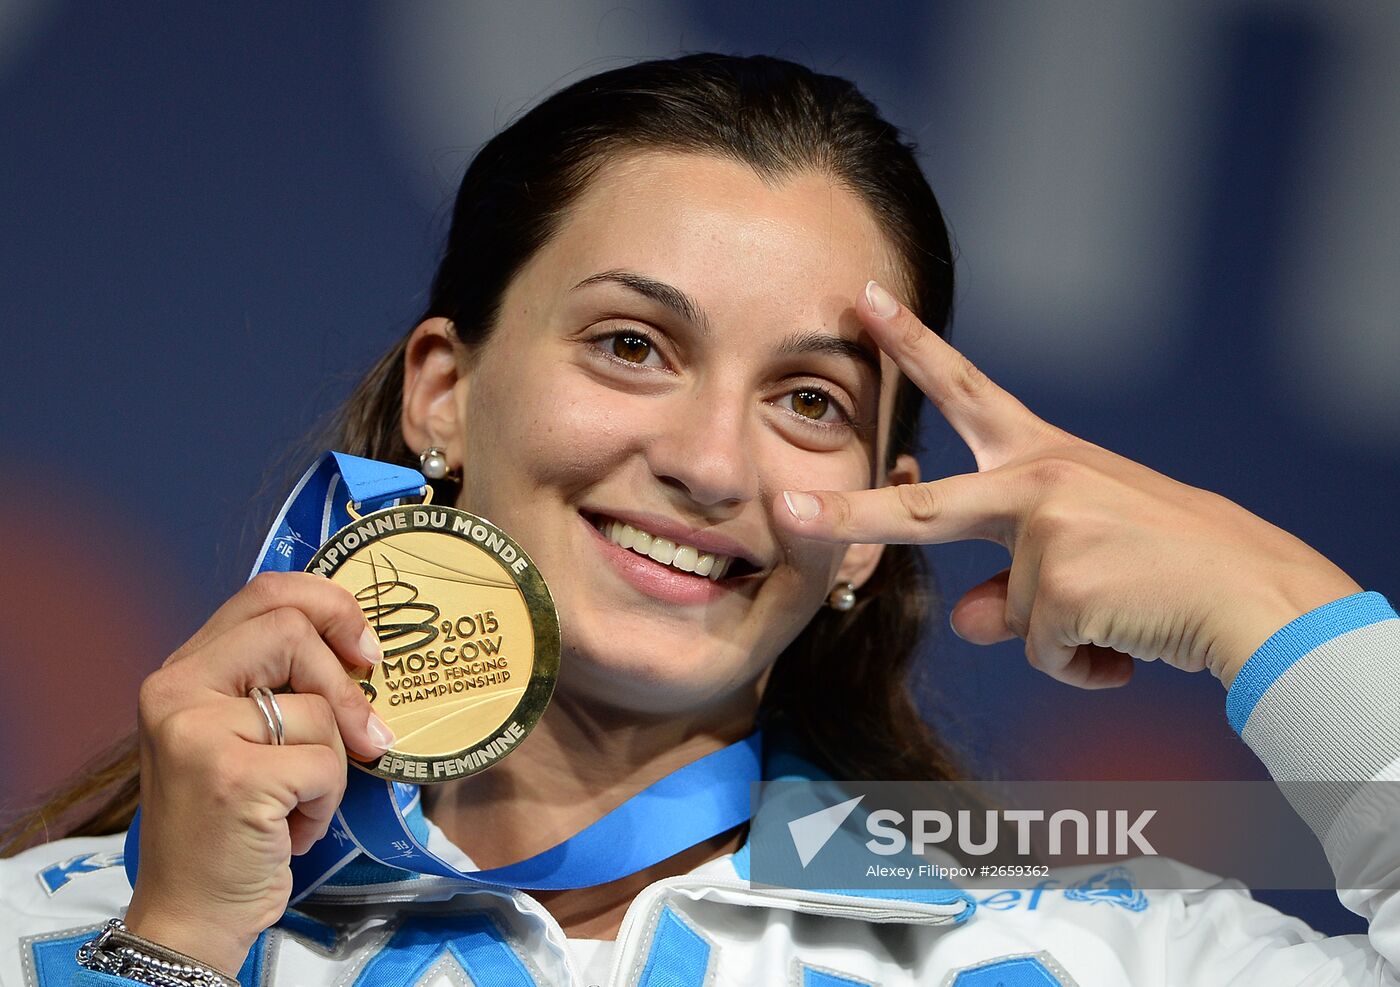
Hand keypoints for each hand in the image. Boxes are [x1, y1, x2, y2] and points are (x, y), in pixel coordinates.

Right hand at [124, 572, 392, 974]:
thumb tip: (365, 650)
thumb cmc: (232, 824)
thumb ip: (282, 685)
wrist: (192, 913)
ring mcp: (198, 732)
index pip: (265, 592)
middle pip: (293, 629)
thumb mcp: (244, 736)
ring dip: (333, 763)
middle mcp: (177, 690)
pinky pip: (325, 763)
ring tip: (298, 801)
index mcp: (183, 671)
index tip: (365, 650)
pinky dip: (326, 802)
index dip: (330, 605)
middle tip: (364, 732)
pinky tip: (291, 828)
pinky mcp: (233, 776)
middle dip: (345, 684)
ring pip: (318, 706)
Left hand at [779, 281, 1361, 689]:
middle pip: (920, 510)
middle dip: (848, 514)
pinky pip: (1044, 653)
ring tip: (1124, 613)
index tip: (861, 299)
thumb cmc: (1167, 566)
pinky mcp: (1065, 585)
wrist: (1258, 593)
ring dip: (1063, 639)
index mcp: (1043, 458)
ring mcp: (1049, 531)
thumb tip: (970, 621)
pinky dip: (1084, 667)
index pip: (965, 390)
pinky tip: (1130, 642)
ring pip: (1010, 619)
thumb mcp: (1080, 555)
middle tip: (783, 508)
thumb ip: (1010, 580)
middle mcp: (1039, 481)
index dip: (910, 345)